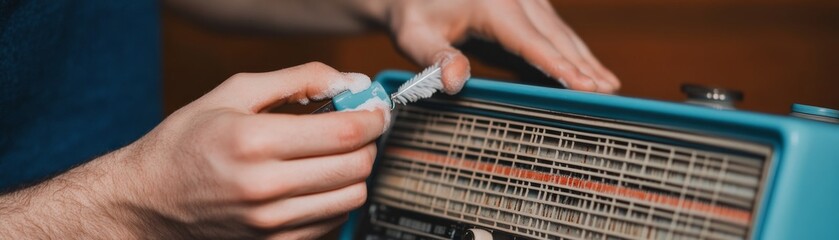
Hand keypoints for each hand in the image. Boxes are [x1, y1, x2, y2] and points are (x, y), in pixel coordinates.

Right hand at [0, 62, 387, 238]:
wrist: (148, 202)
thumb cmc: (185, 144)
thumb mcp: (232, 94)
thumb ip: (293, 81)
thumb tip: (343, 81)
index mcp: (254, 141)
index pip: (343, 133)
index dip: (372, 119)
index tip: (376, 111)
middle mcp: (264, 186)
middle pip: (355, 166)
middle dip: (367, 144)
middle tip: (359, 131)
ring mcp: (270, 222)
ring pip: (351, 198)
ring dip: (355, 173)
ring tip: (338, 157)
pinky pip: (332, 223)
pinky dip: (335, 200)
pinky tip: (318, 183)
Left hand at [361, 0, 619, 93]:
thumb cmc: (412, 15)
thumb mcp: (413, 36)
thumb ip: (433, 58)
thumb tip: (455, 80)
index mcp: (492, 5)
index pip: (533, 42)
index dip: (559, 66)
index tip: (583, 86)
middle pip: (556, 36)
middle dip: (583, 65)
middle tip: (608, 93)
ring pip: (561, 32)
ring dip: (585, 58)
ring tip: (609, 85)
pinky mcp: (525, 4)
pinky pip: (554, 29)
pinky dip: (572, 50)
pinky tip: (587, 68)